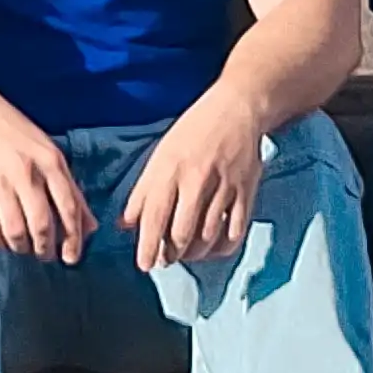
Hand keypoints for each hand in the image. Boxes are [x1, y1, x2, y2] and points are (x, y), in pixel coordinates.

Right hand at [0, 109, 93, 264]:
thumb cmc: (16, 133)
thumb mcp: (49, 153)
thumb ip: (70, 189)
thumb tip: (90, 228)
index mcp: (50, 161)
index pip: (68, 208)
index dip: (73, 238)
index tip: (72, 257)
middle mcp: (25, 172)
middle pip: (41, 224)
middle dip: (46, 248)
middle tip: (46, 256)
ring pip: (14, 231)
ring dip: (22, 247)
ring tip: (24, 248)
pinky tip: (2, 240)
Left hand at [126, 99, 271, 266]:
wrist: (237, 108)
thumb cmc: (193, 130)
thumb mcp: (161, 154)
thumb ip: (143, 191)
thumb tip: (125, 224)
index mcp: (171, 168)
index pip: (155, 217)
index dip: (147, 246)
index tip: (144, 265)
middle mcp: (197, 180)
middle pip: (181, 233)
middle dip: (170, 254)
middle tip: (164, 259)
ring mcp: (224, 187)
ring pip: (207, 237)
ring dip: (193, 253)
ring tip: (184, 255)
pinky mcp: (246, 192)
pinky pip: (234, 231)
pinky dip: (222, 247)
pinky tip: (211, 249)